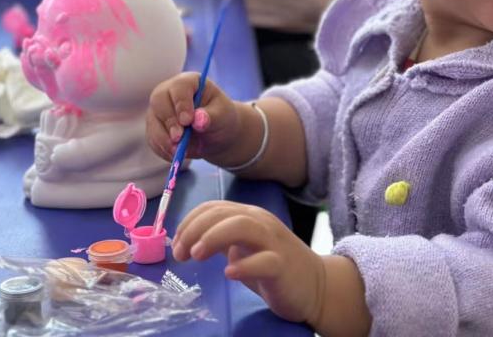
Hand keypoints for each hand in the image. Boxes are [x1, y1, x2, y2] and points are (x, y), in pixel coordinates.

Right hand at [146, 72, 241, 162]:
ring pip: (153, 123)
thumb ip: (211, 117)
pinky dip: (164, 150)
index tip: (187, 121)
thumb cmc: (220, 117)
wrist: (215, 133)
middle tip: (179, 140)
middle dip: (169, 123)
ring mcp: (158, 110)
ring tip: (185, 152)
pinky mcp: (154, 128)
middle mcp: (169, 92)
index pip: (179, 87)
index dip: (181, 104)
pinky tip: (179, 155)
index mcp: (189, 82)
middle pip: (159, 101)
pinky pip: (153, 139)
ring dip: (166, 141)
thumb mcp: (223, 115)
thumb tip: (198, 120)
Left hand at [172, 201, 325, 324]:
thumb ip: (219, 239)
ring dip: (214, 237)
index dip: (189, 222)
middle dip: (194, 230)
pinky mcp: (283, 266)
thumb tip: (185, 241)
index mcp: (248, 216)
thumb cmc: (273, 265)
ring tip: (197, 255)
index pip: (213, 207)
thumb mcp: (242, 247)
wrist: (315, 285)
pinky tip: (229, 274)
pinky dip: (245, 265)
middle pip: (223, 214)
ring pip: (242, 226)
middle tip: (180, 254)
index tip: (176, 244)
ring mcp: (273, 243)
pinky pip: (265, 261)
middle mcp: (260, 223)